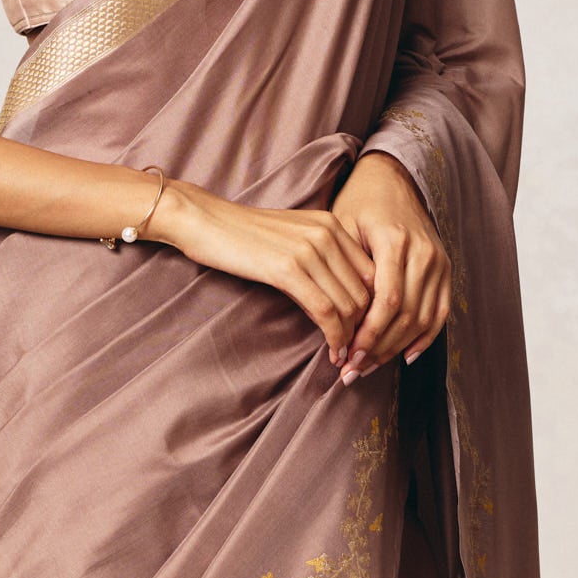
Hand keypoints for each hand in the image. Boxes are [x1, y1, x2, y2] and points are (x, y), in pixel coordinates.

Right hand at [146, 179, 375, 365]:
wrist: (203, 220)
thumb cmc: (242, 235)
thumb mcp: (292, 239)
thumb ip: (322, 261)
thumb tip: (345, 305)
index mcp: (332, 224)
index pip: (371, 274)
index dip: (373, 309)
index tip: (364, 334)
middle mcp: (327, 233)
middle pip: (365, 292)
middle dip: (365, 329)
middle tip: (356, 354)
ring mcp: (309, 249)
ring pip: (349, 305)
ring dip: (350, 338)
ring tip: (342, 357)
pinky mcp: (288, 268)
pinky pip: (326, 311)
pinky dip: (333, 337)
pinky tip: (330, 351)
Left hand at [327, 151, 451, 384]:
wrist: (391, 178)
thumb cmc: (357, 204)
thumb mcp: (342, 228)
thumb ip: (344, 271)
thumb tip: (336, 321)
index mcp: (395, 241)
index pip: (387, 302)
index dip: (368, 335)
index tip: (347, 357)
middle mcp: (423, 252)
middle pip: (406, 316)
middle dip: (379, 349)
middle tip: (354, 371)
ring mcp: (439, 261)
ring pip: (423, 319)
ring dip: (396, 348)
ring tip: (371, 366)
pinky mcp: (446, 268)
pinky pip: (440, 312)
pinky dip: (425, 338)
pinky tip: (404, 356)